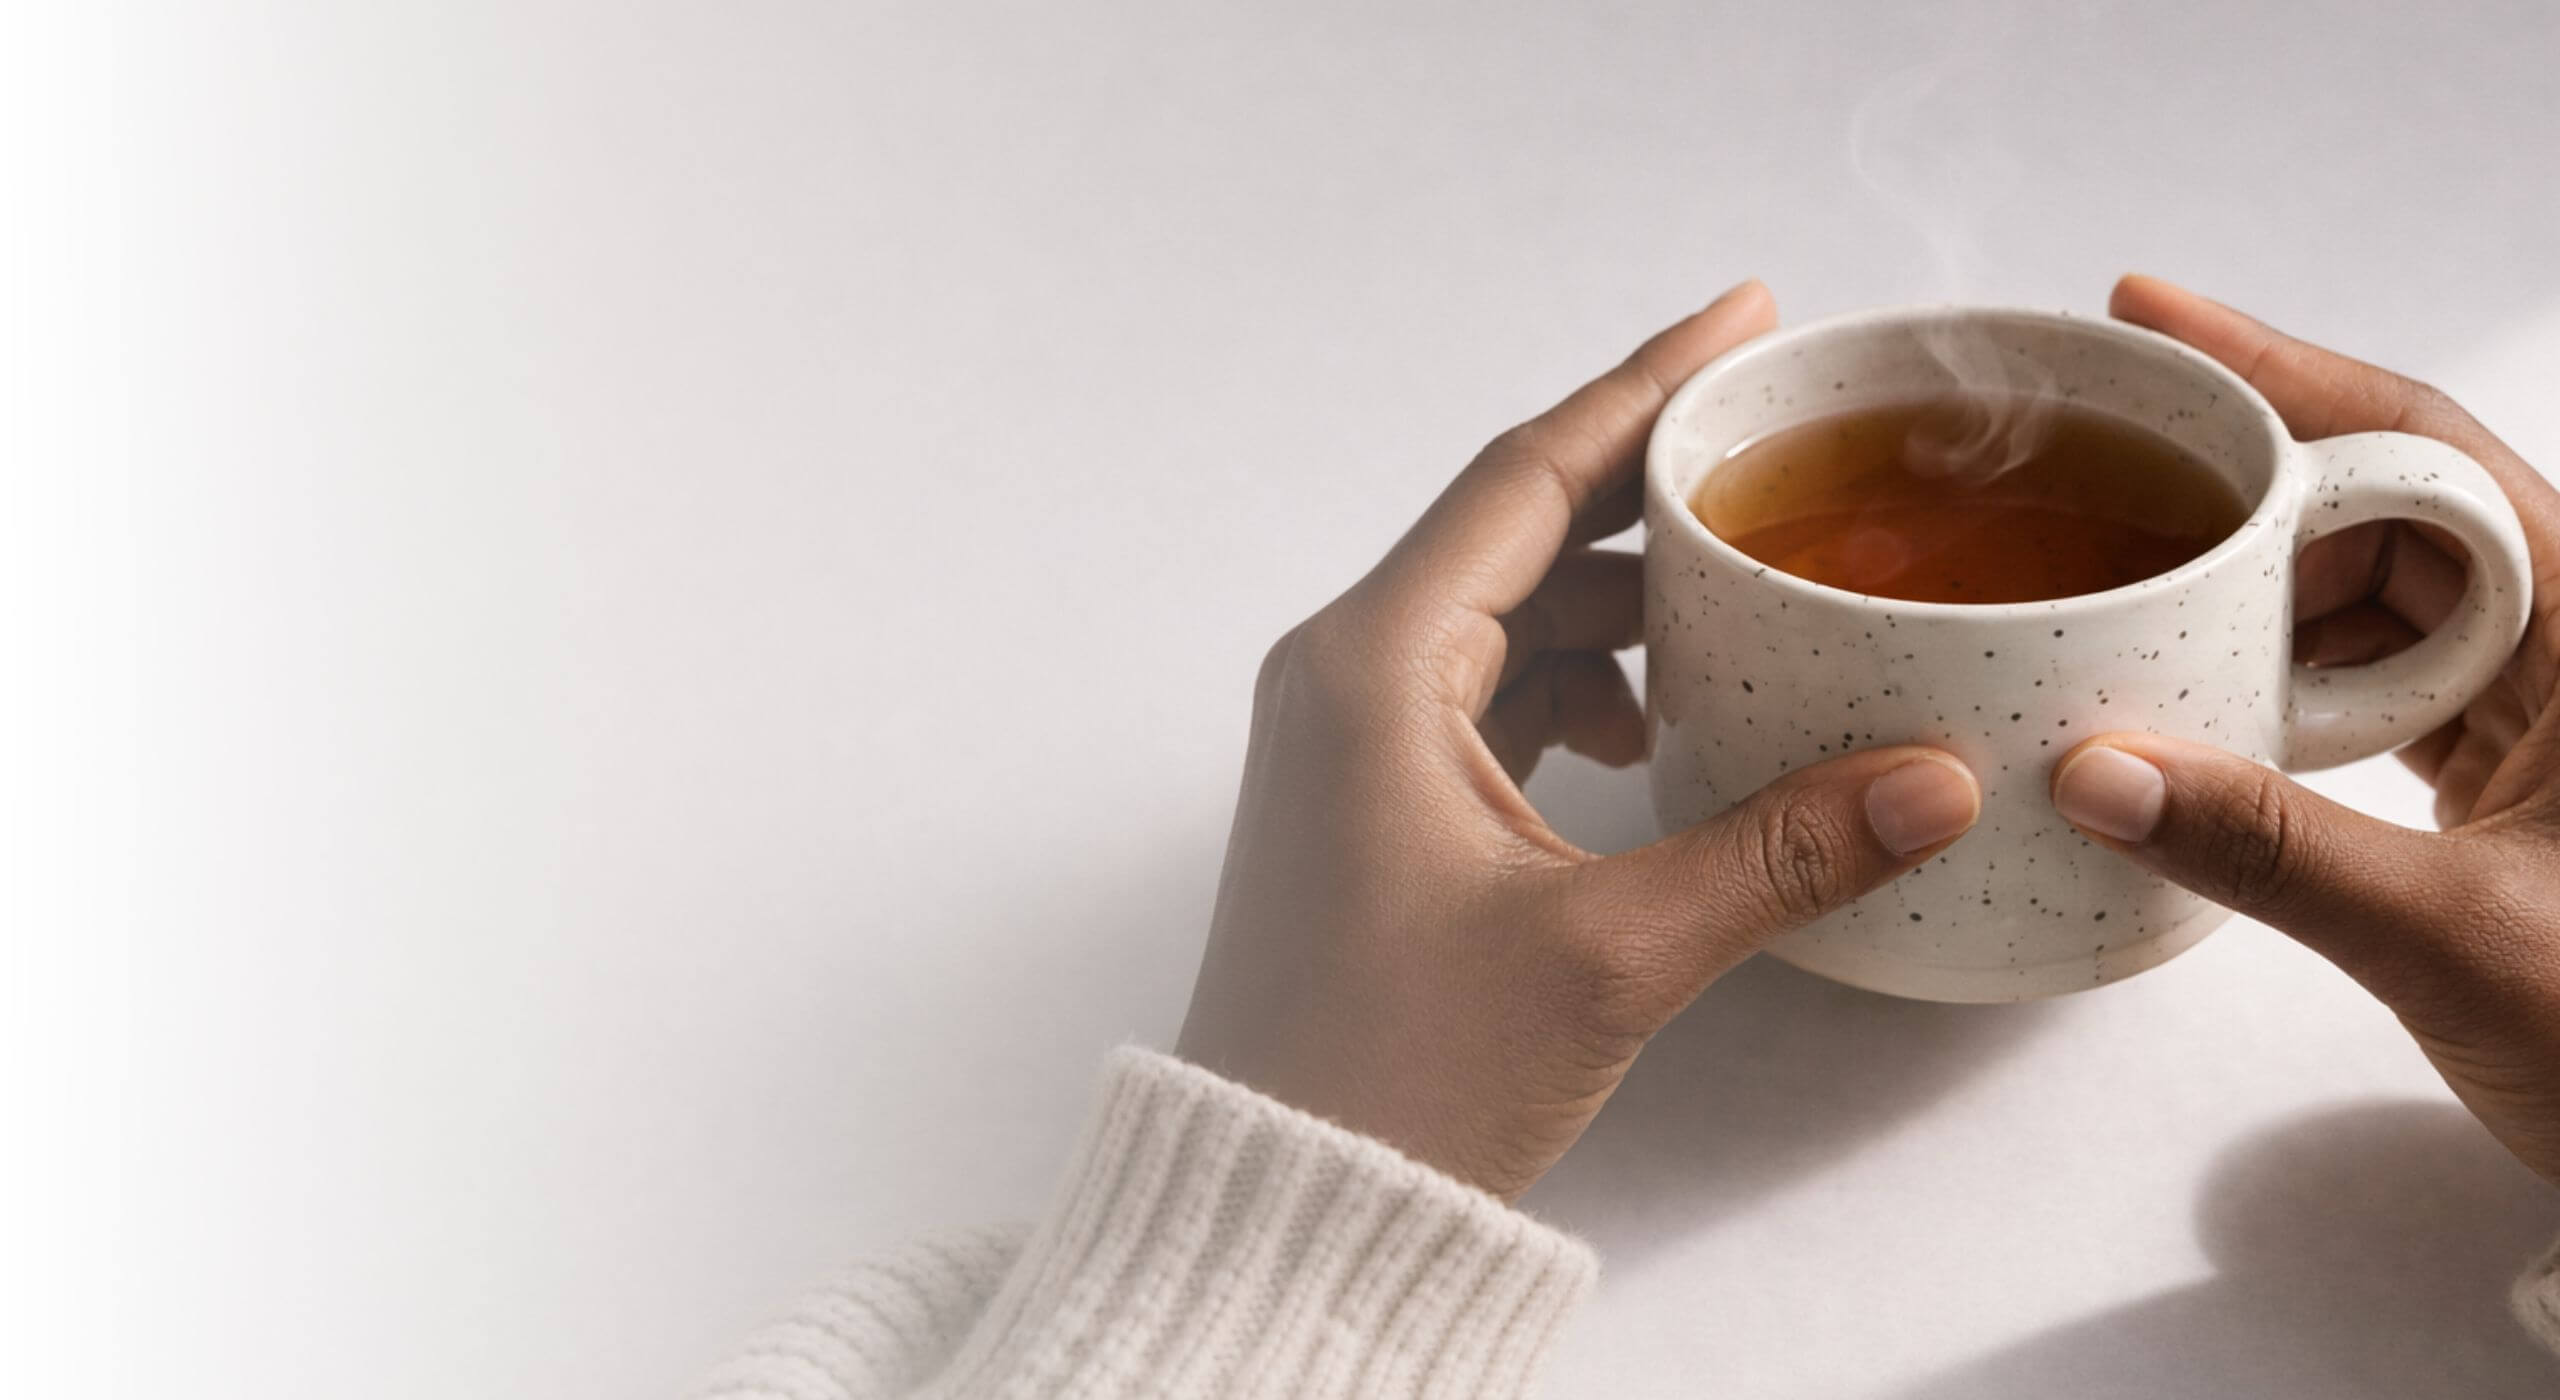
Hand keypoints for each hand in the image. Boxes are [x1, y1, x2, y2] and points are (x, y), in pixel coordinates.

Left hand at [1175, 282, 1982, 1199]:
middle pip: (1517, 531)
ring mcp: (1348, 743)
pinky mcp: (1371, 808)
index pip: (1528, 474)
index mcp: (1373, 666)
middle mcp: (1345, 678)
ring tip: (1740, 600)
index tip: (1745, 323)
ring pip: (1504, 617)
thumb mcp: (1607, 952)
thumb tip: (1937, 779)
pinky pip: (1485, 693)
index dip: (1644, 387)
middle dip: (1647, 492)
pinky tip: (1655, 726)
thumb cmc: (1393, 1078)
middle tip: (1776, 456)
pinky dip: (1577, 684)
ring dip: (1618, 601)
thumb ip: (1779, 853)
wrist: (1277, 1204)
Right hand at [2052, 273, 2559, 1183]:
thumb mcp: (2459, 943)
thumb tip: (2093, 773)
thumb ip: (2269, 852)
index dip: (2278, 372)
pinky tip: (2200, 701)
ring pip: (2373, 594)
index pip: (2423, 447)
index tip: (2148, 324)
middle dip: (2237, 487)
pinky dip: (2280, 677)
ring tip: (2126, 595)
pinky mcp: (2511, 769)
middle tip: (2093, 474)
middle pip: (2385, 503)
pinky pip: (2375, 678)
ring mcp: (2544, 703)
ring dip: (2250, 595)